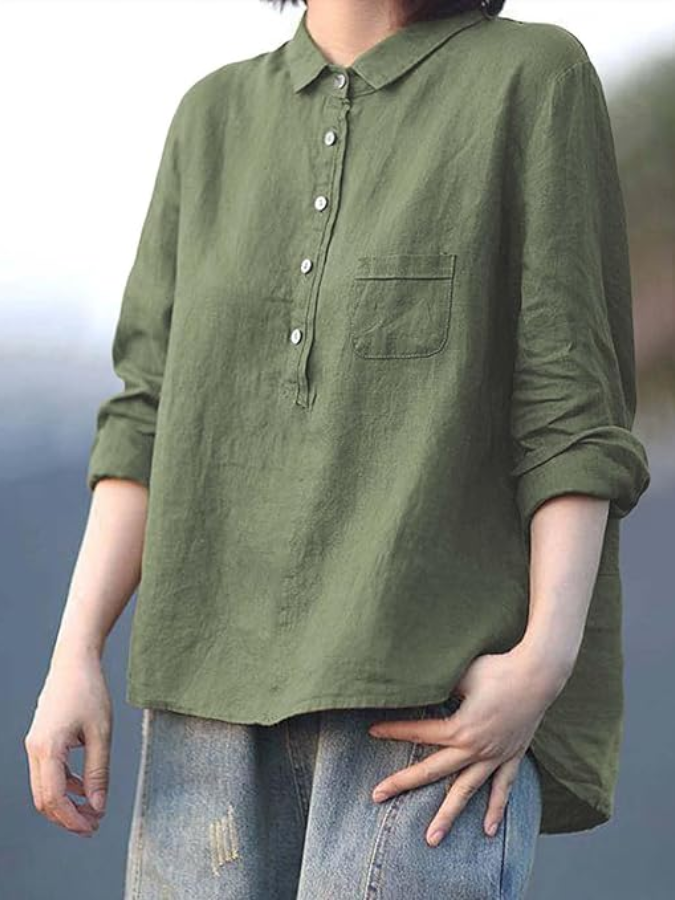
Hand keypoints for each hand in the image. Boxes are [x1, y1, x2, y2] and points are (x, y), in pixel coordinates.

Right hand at [24, 647, 112, 836]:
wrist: (74, 661)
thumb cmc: (89, 691)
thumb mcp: (101, 733)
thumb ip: (99, 772)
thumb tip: (97, 805)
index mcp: (48, 748)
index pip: (54, 798)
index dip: (72, 819)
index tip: (92, 827)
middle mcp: (35, 749)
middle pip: (44, 799)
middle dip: (67, 817)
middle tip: (93, 825)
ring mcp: (35, 745)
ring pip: (44, 788)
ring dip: (66, 803)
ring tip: (92, 810)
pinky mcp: (41, 740)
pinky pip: (48, 773)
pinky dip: (64, 785)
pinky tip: (85, 788)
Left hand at [367, 643, 569, 846]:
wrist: (539, 675)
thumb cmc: (498, 669)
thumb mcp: (463, 675)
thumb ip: (442, 686)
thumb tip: (423, 685)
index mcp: (459, 728)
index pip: (419, 733)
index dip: (394, 731)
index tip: (372, 731)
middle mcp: (475, 748)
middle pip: (433, 771)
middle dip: (403, 783)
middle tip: (377, 795)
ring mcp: (495, 756)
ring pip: (466, 791)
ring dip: (448, 816)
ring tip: (432, 839)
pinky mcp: (512, 756)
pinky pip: (503, 788)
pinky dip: (495, 809)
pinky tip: (486, 830)